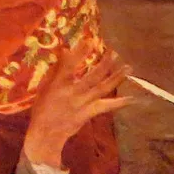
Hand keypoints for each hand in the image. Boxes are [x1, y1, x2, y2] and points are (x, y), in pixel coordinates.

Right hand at [24, 43, 132, 167]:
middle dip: (105, 63)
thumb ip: (55, 71)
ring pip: (102, 88)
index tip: (89, 40)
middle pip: (93, 75)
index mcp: (59, 84)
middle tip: (114, 52)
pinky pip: (106, 106)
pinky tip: (131, 98)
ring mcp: (83, 103)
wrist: (46, 133)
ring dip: (116, 77)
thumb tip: (64, 52)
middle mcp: (73, 92)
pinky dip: (119, 103)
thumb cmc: (42, 108)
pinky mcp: (89, 113)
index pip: (69, 65)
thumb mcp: (44, 87)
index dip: (79, 52)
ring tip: (128, 67)